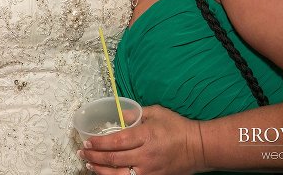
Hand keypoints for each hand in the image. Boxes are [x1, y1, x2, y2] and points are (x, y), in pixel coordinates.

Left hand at [78, 105, 204, 174]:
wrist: (199, 147)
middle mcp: (146, 155)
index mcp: (146, 136)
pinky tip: (106, 174)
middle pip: (114, 159)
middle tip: (83, 153)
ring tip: (89, 165)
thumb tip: (118, 113)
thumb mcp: (156, 112)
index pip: (116, 141)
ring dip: (101, 170)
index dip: (99, 143)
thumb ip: (135, 112)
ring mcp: (150, 170)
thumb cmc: (177, 127)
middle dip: (95, 157)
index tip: (88, 142)